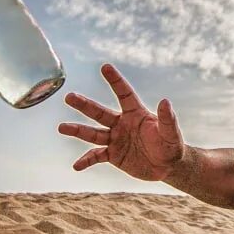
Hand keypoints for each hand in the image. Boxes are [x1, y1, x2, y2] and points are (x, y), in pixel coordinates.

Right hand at [58, 64, 184, 179]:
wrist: (167, 167)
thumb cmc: (172, 146)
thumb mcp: (171, 133)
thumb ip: (167, 119)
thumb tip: (165, 101)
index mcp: (136, 113)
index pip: (124, 94)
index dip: (115, 81)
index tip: (105, 66)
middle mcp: (121, 123)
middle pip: (100, 112)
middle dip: (84, 105)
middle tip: (69, 97)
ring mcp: (115, 139)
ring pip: (93, 134)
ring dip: (78, 130)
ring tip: (61, 128)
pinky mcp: (113, 155)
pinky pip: (96, 156)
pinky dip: (86, 160)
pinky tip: (77, 166)